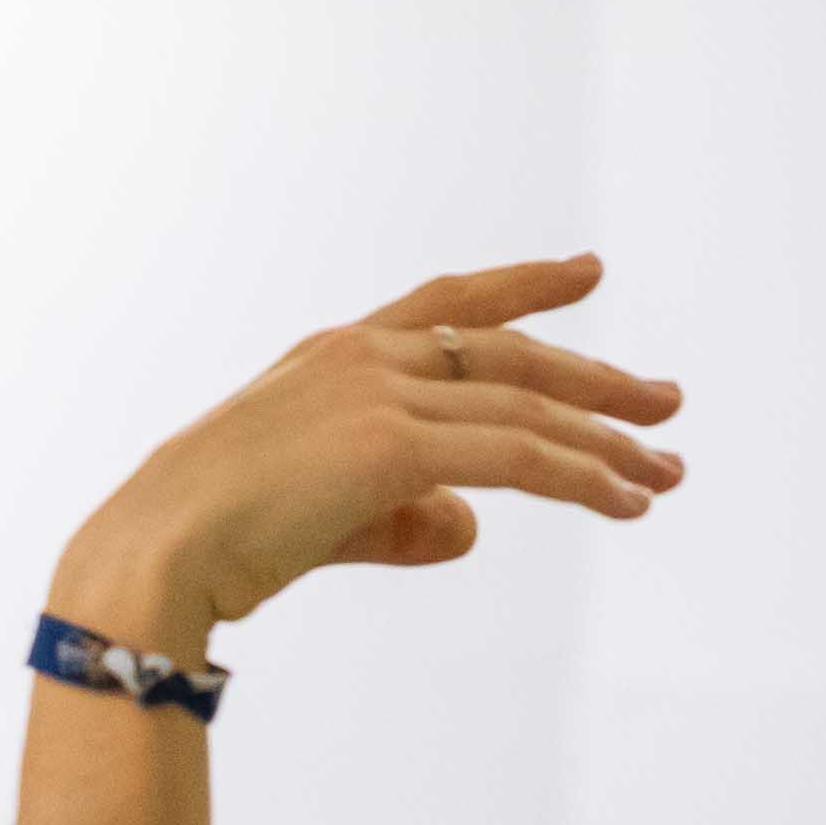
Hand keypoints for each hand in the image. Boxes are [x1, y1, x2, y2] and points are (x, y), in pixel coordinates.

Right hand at [48, 253, 680, 665]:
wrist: (159, 553)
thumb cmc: (217, 545)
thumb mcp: (326, 519)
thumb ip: (404, 518)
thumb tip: (470, 528)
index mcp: (337, 355)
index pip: (447, 306)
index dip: (523, 286)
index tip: (587, 272)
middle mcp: (364, 357)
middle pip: (510, 354)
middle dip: (596, 380)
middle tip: (666, 402)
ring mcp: (379, 394)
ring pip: (526, 408)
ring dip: (607, 442)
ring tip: (666, 472)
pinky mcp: (394, 447)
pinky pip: (517, 457)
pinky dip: (582, 477)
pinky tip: (627, 501)